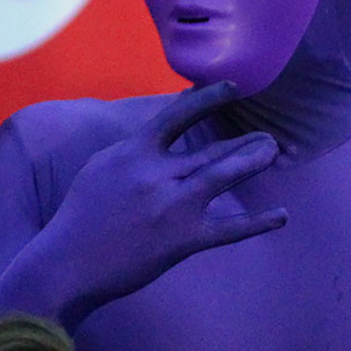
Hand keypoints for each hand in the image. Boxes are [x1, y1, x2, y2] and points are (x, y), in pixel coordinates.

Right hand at [40, 81, 286, 322]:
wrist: (68, 262)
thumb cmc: (82, 215)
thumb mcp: (101, 167)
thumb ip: (134, 150)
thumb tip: (160, 133)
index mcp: (134, 152)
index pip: (178, 115)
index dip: (208, 99)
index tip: (232, 88)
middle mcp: (157, 174)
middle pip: (210, 149)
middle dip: (242, 141)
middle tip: (268, 136)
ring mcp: (173, 206)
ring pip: (222, 176)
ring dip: (251, 161)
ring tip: (273, 151)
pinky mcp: (183, 239)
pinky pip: (229, 229)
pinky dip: (258, 223)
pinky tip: (282, 216)